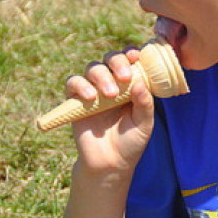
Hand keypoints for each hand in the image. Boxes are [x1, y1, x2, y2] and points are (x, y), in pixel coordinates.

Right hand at [65, 48, 154, 174]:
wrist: (110, 163)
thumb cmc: (131, 142)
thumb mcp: (144, 123)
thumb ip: (144, 103)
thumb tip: (139, 82)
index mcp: (131, 85)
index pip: (130, 61)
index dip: (131, 53)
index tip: (136, 55)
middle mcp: (112, 83)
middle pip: (110, 59)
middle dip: (117, 62)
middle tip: (124, 77)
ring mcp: (93, 91)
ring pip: (92, 68)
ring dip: (101, 76)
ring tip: (110, 94)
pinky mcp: (76, 101)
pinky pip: (73, 83)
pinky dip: (81, 85)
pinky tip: (91, 97)